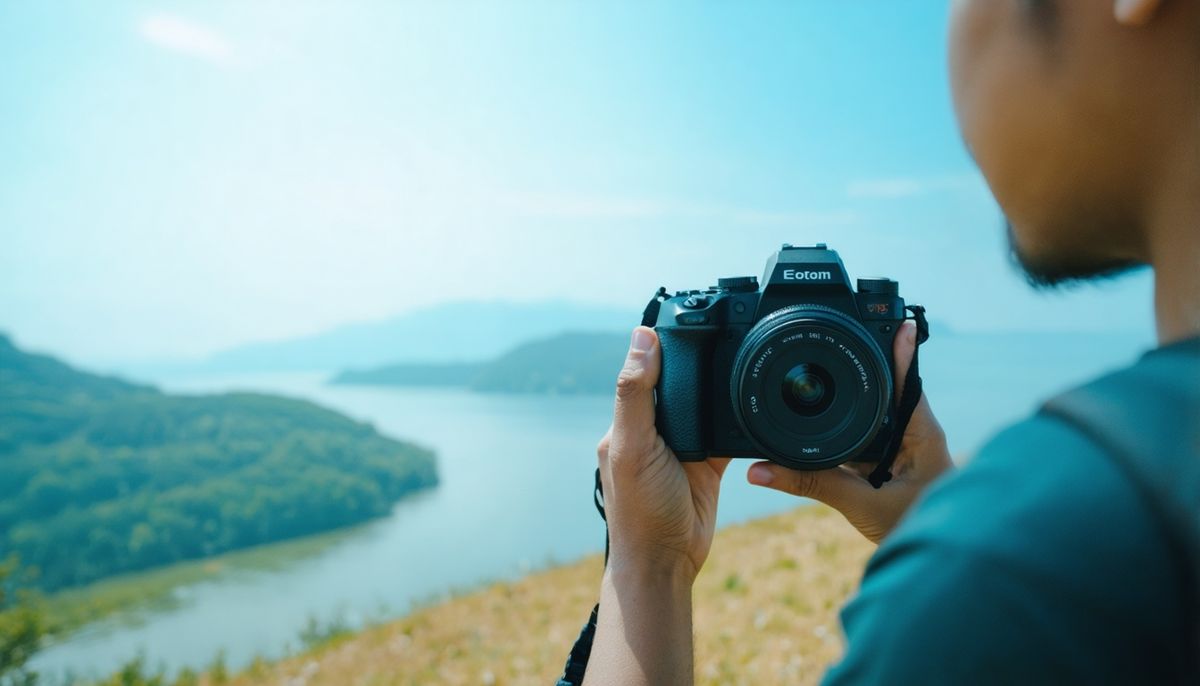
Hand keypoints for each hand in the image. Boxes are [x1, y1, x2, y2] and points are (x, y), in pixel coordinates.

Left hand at [596, 326, 730, 579]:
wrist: (667, 561)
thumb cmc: (638, 510)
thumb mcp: (631, 446)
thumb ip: (635, 395)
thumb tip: (641, 338)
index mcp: (628, 418)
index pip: (646, 368)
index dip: (665, 343)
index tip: (690, 312)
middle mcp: (655, 427)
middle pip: (682, 381)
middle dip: (700, 361)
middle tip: (729, 329)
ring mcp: (685, 443)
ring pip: (707, 402)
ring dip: (722, 389)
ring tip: (745, 359)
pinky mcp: (710, 460)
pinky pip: (729, 430)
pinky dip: (740, 419)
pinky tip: (755, 402)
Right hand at [747, 320, 952, 543]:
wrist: (940, 568)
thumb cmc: (916, 531)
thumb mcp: (861, 506)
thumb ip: (812, 485)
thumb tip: (762, 470)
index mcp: (921, 434)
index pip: (907, 381)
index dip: (900, 349)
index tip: (898, 318)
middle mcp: (915, 436)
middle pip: (883, 392)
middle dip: (857, 375)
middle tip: (835, 347)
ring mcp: (903, 452)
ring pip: (870, 420)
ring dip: (849, 413)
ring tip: (818, 396)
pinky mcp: (890, 469)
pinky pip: (861, 445)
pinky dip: (842, 443)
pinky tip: (822, 443)